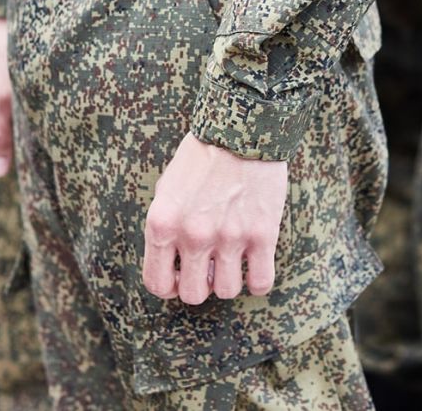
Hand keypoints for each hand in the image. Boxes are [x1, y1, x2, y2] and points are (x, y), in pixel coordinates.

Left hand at [143, 134, 287, 304]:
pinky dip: (258, 279)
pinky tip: (256, 262)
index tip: (181, 275)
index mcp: (162, 223)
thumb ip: (165, 226)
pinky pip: (260, 282)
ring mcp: (229, 237)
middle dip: (201, 284)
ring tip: (232, 257)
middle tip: (209, 266)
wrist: (242, 128)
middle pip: (193, 294)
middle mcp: (193, 235)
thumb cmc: (201, 155)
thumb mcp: (167, 187)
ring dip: (229, 279)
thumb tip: (171, 264)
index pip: (158, 283)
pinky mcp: (263, 234)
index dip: (169, 286)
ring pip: (227, 292)